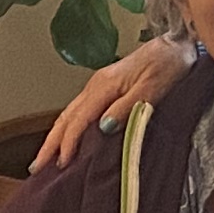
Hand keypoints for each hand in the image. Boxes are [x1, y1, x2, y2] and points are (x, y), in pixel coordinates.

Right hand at [31, 38, 185, 172]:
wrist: (177, 43)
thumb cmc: (169, 65)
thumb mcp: (153, 87)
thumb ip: (128, 107)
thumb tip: (102, 128)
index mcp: (104, 86)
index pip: (78, 119)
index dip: (68, 143)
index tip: (61, 165)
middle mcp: (95, 85)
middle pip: (66, 117)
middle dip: (50, 143)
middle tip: (36, 168)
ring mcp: (98, 85)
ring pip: (69, 113)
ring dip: (55, 136)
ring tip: (44, 158)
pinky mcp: (105, 87)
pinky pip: (78, 109)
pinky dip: (67, 126)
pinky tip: (66, 137)